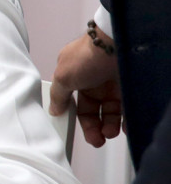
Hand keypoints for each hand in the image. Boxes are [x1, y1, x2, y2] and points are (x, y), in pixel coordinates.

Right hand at [50, 31, 120, 147]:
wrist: (116, 43)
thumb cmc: (87, 56)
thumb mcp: (62, 76)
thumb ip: (57, 95)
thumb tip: (53, 109)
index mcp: (76, 78)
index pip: (76, 104)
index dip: (77, 119)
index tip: (78, 132)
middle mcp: (95, 82)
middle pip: (94, 110)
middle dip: (94, 128)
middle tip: (97, 140)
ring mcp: (113, 84)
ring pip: (111, 112)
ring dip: (109, 126)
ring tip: (109, 134)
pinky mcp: (130, 86)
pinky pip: (128, 108)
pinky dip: (126, 121)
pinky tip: (123, 128)